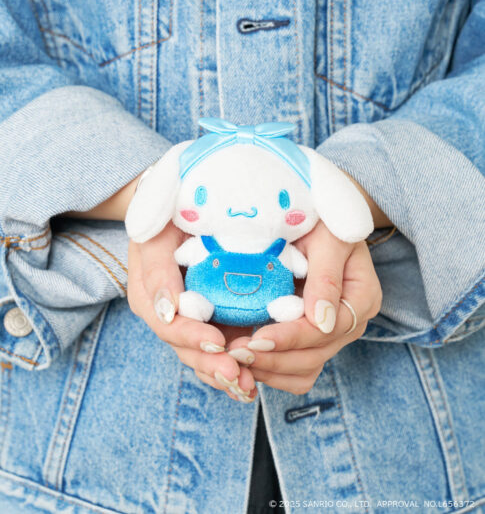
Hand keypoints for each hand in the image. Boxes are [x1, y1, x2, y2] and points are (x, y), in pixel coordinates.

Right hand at [127, 222, 257, 402]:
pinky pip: (219, 351)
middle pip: (187, 349)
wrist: (178, 210)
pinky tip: (253, 380)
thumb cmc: (165, 218)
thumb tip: (167, 311)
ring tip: (248, 387)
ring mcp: (191, 321)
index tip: (218, 342)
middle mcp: (168, 315)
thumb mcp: (156, 235)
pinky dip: (235, 365)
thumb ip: (157, 270)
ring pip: (203, 357)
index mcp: (149, 296)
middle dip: (212, 365)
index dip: (192, 337)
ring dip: (225, 374)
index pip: (169, 325)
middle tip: (239, 376)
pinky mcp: (212, 321)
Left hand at [226, 221, 381, 394]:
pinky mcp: (310, 338)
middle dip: (273, 358)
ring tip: (235, 360)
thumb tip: (322, 322)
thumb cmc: (322, 220)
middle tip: (235, 354)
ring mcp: (331, 334)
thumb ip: (326, 277)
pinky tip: (245, 361)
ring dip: (269, 369)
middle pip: (314, 356)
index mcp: (361, 297)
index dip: (290, 337)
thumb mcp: (328, 238)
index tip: (256, 338)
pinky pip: (294, 370)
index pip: (325, 330)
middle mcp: (349, 322)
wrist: (316, 217)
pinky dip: (270, 370)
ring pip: (304, 370)